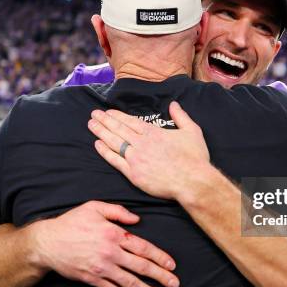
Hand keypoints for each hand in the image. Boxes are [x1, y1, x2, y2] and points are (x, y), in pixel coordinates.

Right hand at [31, 200, 178, 286]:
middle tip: (175, 284)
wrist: (47, 242)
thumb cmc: (71, 222)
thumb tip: (137, 219)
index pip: (143, 247)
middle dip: (160, 276)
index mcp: (114, 234)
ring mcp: (102, 268)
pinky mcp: (92, 279)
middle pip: (141, 267)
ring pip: (130, 282)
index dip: (159, 257)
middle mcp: (110, 252)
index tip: (171, 265)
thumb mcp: (94, 207)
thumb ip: (118, 211)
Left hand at [87, 101, 209, 200]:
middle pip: (118, 129)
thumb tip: (173, 104)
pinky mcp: (133, 174)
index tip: (107, 112)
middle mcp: (141, 143)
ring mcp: (136, 158)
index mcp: (153, 133)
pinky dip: (105, 152)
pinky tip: (97, 145)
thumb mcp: (192, 131)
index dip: (117, 116)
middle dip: (104, 120)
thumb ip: (181, 116)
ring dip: (101, 132)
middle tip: (93, 114)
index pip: (130, 121)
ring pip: (114, 142)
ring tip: (91, 125)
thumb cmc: (194, 158)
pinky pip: (115, 160)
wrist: (192, 181)